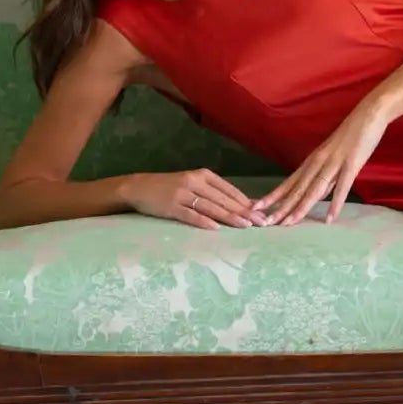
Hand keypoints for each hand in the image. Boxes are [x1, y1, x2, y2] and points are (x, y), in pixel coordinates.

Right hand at [124, 168, 267, 230]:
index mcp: (203, 175)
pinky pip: (190, 215)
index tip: (263, 213)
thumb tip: (242, 206)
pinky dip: (203, 221)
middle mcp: (194, 182)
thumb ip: (214, 193)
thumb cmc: (170, 188)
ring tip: (245, 226)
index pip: (230, 190)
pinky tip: (215, 228)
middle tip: (261, 223)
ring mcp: (182, 194)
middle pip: (224, 200)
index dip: (247, 202)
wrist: (139, 187)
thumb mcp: (193, 184)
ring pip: (211, 207)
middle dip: (245, 212)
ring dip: (230, 217)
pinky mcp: (171, 206)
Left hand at [254, 104, 389, 225]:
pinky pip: (342, 187)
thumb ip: (325, 176)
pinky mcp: (351, 164)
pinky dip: (335, 203)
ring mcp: (334, 163)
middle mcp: (318, 162)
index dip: (273, 196)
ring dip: (300, 207)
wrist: (369, 114)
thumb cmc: (352, 135)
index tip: (257, 208)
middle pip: (297, 188)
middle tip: (265, 223)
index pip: (289, 182)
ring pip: (314, 189)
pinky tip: (329, 218)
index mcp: (313, 160)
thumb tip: (317, 195)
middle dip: (281, 207)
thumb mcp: (333, 156)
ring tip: (288, 224)